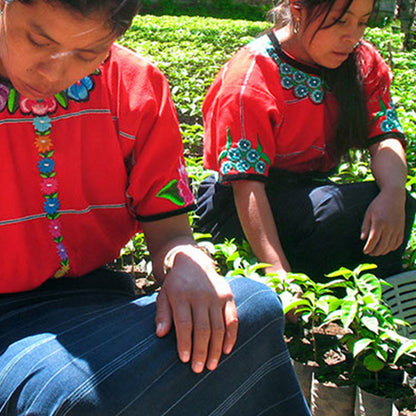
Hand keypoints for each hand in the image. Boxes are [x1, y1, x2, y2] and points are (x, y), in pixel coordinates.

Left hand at [155, 247, 237, 372]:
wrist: (193, 261)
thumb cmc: (176, 284)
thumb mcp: (164, 295)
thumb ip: (162, 314)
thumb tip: (160, 333)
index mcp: (181, 295)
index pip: (184, 324)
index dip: (185, 343)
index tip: (184, 360)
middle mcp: (200, 295)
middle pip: (202, 328)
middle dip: (201, 351)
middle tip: (198, 369)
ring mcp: (216, 295)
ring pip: (218, 327)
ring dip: (216, 348)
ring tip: (211, 365)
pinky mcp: (228, 296)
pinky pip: (232, 319)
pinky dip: (231, 336)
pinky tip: (226, 350)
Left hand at [361, 187, 405, 255]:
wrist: (394, 196)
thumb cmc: (378, 204)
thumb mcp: (368, 213)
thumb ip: (365, 226)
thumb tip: (363, 238)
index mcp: (378, 223)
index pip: (373, 240)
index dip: (368, 248)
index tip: (365, 251)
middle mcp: (389, 227)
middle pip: (382, 245)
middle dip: (375, 252)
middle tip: (370, 254)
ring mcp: (397, 228)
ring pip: (390, 245)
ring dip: (383, 251)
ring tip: (377, 252)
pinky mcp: (402, 228)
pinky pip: (398, 242)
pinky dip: (393, 247)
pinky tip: (387, 248)